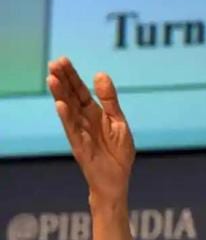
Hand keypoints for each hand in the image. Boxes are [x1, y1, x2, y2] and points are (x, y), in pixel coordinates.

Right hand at [47, 57, 134, 200]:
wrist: (118, 179)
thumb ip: (110, 101)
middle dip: (63, 80)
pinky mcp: (81, 147)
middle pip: (71, 97)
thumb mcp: (119, 122)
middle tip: (54, 63)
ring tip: (52, 79)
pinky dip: (67, 117)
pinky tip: (61, 105)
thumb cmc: (118, 152)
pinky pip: (73, 130)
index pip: (80, 91)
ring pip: (68, 111)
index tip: (62, 60)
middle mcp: (84, 121)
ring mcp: (80, 133)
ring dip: (60, 95)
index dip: (72, 76)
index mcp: (94, 113)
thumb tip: (100, 75)